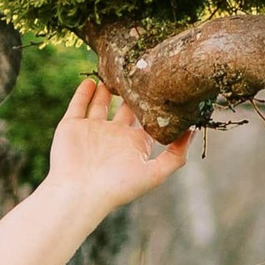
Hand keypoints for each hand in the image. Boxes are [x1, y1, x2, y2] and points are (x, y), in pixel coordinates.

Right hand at [41, 77, 191, 210]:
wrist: (79, 192)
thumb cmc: (118, 186)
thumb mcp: (155, 173)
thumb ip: (175, 155)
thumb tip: (193, 130)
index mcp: (133, 145)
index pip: (147, 120)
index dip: (153, 105)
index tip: (163, 85)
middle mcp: (114, 135)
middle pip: (125, 108)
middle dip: (131, 92)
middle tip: (139, 72)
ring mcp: (92, 130)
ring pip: (101, 103)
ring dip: (107, 89)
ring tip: (115, 71)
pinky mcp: (71, 126)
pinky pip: (78, 104)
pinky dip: (83, 92)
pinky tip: (92, 80)